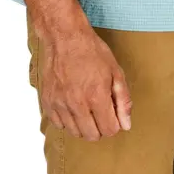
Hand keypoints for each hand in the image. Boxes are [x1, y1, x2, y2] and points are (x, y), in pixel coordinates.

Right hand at [36, 24, 132, 139]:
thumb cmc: (92, 52)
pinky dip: (67, 121)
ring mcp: (59, 103)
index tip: (112, 115)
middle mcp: (76, 104)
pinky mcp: (47, 101)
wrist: (65, 38)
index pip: (109, 130)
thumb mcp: (116, 73)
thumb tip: (126, 125)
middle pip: (92, 135)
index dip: (114, 125)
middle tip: (100, 113)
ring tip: (86, 109)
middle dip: (100, 128)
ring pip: (75, 132)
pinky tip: (72, 107)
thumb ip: (123, 101)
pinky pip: (58, 124)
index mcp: (97, 97)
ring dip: (84, 126)